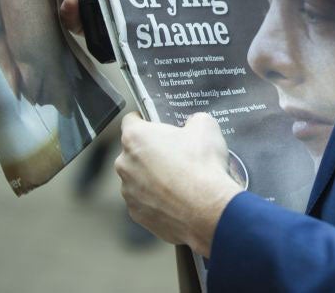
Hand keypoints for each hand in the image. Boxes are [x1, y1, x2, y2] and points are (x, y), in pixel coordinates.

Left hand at [115, 112, 242, 256]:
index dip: (147, 120)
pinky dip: (158, 200)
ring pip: (138, 178)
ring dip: (153, 177)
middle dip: (152, 151)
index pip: (131, 119)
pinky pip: (145, 201)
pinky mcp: (137, 214)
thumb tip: (193, 124)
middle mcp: (125, 164)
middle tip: (177, 154)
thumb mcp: (205, 126)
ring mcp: (129, 192)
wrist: (209, 211)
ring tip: (181, 181)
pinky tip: (178, 200)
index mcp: (135, 137)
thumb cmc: (203, 167)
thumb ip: (192, 120)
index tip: (159, 126)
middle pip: (134, 151)